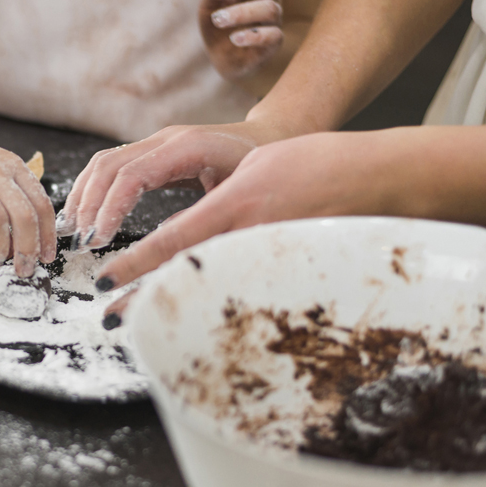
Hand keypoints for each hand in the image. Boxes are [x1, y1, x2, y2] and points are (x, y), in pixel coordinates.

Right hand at [56, 121, 272, 249]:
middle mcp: (165, 139)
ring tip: (75, 231)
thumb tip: (167, 248)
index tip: (98, 240)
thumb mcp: (238, 195)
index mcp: (186, 147)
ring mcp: (156, 143)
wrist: (270, 138)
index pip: (131, 175)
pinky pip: (111, 166)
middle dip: (89, 204)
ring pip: (104, 163)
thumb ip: (203, 216)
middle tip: (80, 241)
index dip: (109, 208)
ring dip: (84, 196)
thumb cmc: (260, 169)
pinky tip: (86, 216)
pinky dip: (93, 190)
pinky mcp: (152, 152)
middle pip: (108, 165)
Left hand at [93, 131, 392, 294]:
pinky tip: (195, 315)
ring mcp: (270, 257)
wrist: (379, 177)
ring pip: (209, 287)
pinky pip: (241, 289)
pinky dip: (212, 303)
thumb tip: (185, 228)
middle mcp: (249, 234)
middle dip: (145, 297)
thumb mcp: (254, 171)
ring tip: (142, 322)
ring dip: (174, 304)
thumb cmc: (315, 164)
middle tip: (111, 317)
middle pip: (185, 274)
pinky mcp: (286, 271)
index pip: (174, 237)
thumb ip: (216, 201)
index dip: (136, 263)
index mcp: (236, 203)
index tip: (106, 280)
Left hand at [199, 0, 283, 79]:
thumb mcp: (206, 9)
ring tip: (218, 19)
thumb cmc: (217, 28)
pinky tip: (234, 39)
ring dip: (241, 12)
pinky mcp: (274, 43)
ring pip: (269, 9)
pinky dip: (252, 36)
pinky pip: (273, 35)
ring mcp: (274, 21)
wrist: (223, 60)